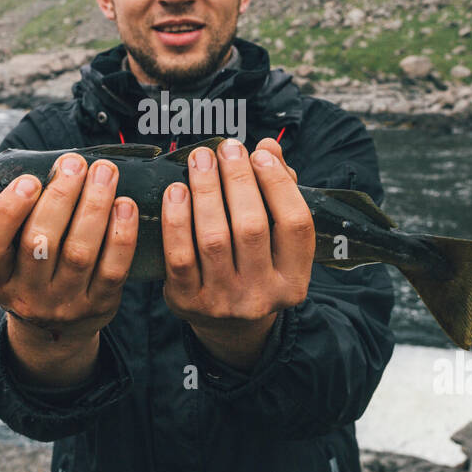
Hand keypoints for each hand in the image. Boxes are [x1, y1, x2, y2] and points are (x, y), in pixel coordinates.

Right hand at [0, 153, 138, 385]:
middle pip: (40, 243)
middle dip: (61, 196)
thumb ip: (20, 219)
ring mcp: (63, 305)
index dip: (7, 213)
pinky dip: (121, 234)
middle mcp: (26, 296)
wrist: (56, 330)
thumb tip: (52, 167)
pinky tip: (125, 205)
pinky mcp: (98, 307)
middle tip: (75, 163)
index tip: (28, 180)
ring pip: (79, 252)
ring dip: (94, 206)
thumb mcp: (11, 256)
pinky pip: (113, 269)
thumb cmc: (32, 271)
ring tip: (104, 172)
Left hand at [161, 137, 313, 369]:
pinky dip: (176, 220)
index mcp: (294, 280)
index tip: (259, 154)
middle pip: (252, 227)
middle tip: (226, 149)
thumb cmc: (255, 264)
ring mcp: (224, 301)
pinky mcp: (188, 301)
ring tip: (200, 160)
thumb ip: (278, 191)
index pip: (296, 225)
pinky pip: (180, 256)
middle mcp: (263, 295)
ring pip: (214, 238)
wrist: (226, 323)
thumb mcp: (276, 239)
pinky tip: (176, 191)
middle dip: (238, 180)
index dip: (278, 185)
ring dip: (205, 191)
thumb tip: (268, 148)